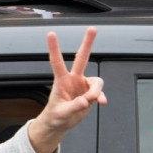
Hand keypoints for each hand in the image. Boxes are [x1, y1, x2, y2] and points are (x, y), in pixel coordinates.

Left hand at [29, 27, 106, 152]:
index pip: (57, 62)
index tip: (51, 34)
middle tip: (93, 29)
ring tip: (91, 101)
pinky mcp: (90, 93)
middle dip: (87, 43)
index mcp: (62, 81)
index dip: (54, 48)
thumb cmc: (56, 116)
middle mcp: (73, 79)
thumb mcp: (61, 114)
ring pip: (96, 81)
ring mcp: (82, 85)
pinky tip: (101, 102)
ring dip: (97, 91)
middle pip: (82, 58)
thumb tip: (85, 101)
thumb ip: (74, 107)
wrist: (60, 123)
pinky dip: (101, 97)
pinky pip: (99, 92)